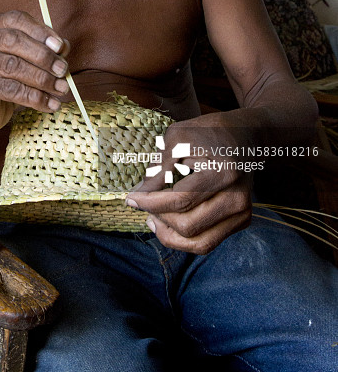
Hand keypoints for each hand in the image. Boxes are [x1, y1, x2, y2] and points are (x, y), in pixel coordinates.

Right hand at [0, 10, 69, 133]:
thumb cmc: (9, 79)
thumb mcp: (28, 60)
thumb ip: (45, 49)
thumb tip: (63, 46)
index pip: (15, 19)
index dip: (40, 31)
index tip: (60, 46)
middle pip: (12, 41)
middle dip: (42, 55)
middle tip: (62, 70)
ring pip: (12, 66)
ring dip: (42, 78)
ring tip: (61, 88)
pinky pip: (10, 90)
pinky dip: (35, 97)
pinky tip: (49, 104)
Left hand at [126, 112, 252, 253]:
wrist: (245, 135)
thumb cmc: (208, 132)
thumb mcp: (179, 138)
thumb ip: (160, 168)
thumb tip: (140, 195)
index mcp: (223, 172)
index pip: (181, 199)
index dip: (151, 203)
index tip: (130, 199)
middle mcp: (238, 197)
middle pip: (188, 225)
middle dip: (159, 217)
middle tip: (143, 204)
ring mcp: (243, 211)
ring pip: (199, 243)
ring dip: (169, 234)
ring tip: (153, 219)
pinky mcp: (243, 220)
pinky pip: (208, 242)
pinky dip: (184, 239)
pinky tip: (169, 222)